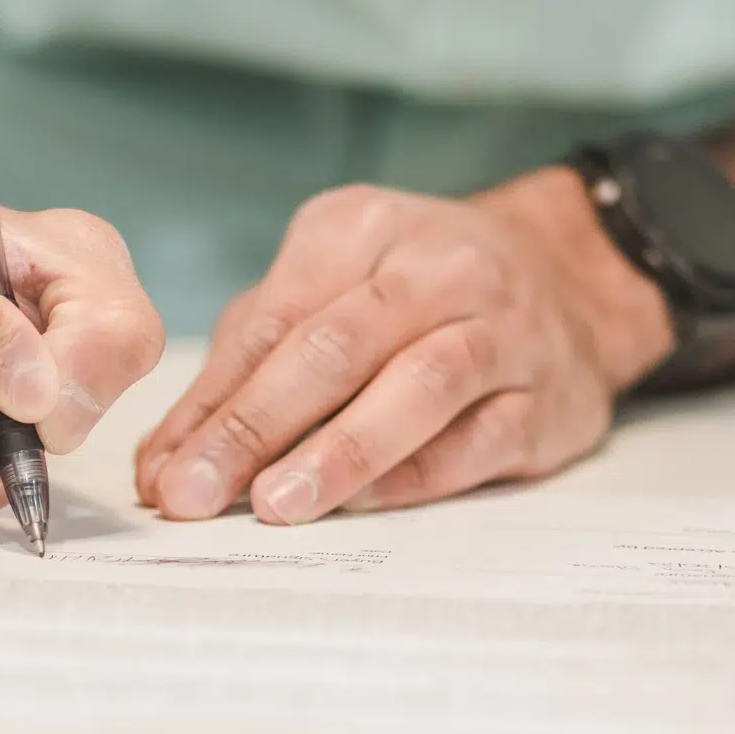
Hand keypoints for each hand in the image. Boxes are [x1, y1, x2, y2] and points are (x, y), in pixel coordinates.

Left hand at [135, 167, 673, 523]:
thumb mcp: (326, 290)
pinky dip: (415, 475)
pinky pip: (478, 439)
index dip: (212, 402)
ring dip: (339, 452)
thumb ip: (245, 368)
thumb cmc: (415, 293)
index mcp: (361, 228)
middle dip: (254, 428)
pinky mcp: (547, 396)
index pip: (272, 321)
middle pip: (334, 348)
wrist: (569, 276)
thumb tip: (166, 464)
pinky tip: (361, 505)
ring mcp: (502, 329)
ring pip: (418, 388)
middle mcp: (437, 268)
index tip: (165, 471)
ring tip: (276, 504)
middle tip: (197, 495)